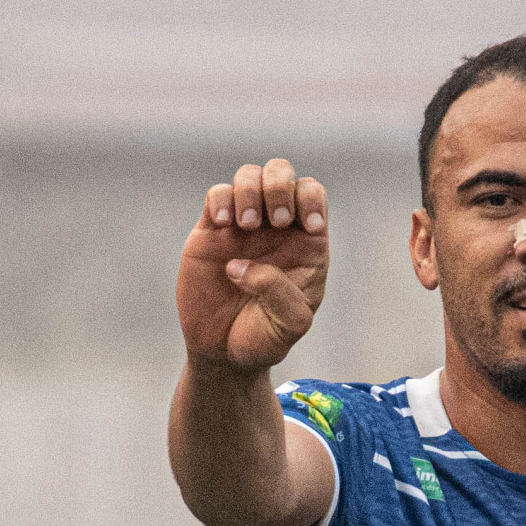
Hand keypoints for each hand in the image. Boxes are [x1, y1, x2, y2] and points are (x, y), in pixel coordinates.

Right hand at [177, 159, 327, 371]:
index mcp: (306, 244)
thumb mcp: (289, 325)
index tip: (308, 227)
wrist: (224, 353)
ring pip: (250, 175)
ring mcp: (243, 226)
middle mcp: (276, 228)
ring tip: (246, 226)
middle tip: (277, 221)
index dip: (312, 199)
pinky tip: (223, 226)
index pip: (313, 196)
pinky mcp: (211, 231)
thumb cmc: (265, 338)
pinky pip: (217, 194)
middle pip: (283, 173)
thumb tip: (242, 265)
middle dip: (280, 186)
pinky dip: (221, 200)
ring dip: (250, 190)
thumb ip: (280, 293)